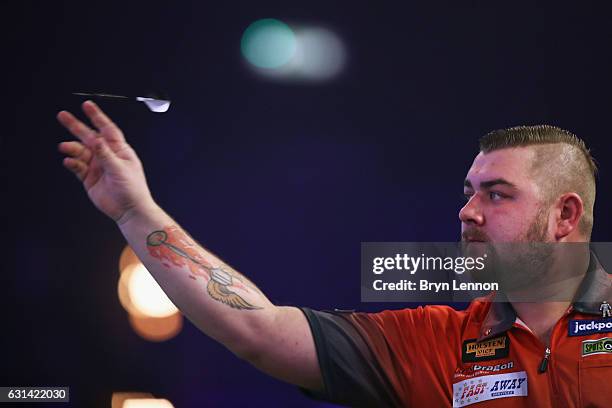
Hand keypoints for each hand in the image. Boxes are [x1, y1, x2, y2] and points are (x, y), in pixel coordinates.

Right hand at [57, 101, 155, 223]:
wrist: (129, 210)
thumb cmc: (133, 190)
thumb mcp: (120, 169)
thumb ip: (105, 154)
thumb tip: (96, 139)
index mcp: (119, 150)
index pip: (107, 129)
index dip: (97, 117)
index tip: (87, 106)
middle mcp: (107, 156)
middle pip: (89, 137)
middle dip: (77, 126)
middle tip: (63, 116)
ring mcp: (97, 166)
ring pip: (81, 152)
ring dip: (72, 148)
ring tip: (64, 147)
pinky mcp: (89, 178)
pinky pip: (78, 167)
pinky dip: (72, 163)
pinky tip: (68, 161)